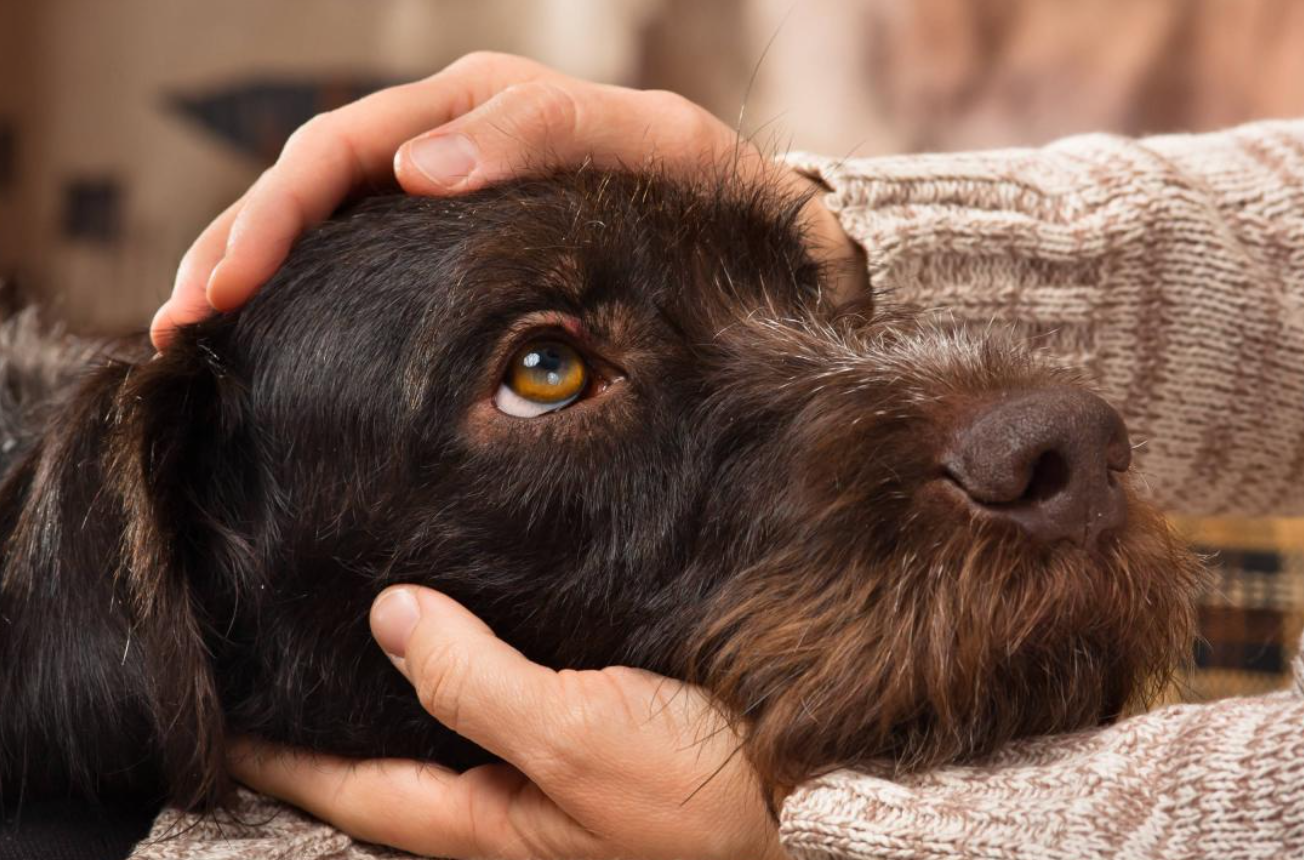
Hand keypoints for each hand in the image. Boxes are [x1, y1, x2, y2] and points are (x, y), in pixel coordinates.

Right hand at [154, 52, 865, 349]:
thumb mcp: (648, 143)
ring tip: (192, 336)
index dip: (275, 215)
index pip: (342, 148)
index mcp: (476, 106)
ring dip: (248, 271)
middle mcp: (445, 142)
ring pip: (321, 222)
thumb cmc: (704, 187)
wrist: (751, 228)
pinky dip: (303, 293)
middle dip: (235, 248)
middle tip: (181, 327)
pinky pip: (360, 258)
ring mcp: (444, 193)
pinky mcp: (452, 247)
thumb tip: (419, 167)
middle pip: (307, 183)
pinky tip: (267, 336)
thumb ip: (542, 134)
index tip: (226, 288)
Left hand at [229, 586, 786, 859]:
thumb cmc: (696, 796)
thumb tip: (391, 617)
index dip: (275, 749)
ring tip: (354, 619)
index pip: (344, 783)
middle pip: (385, 754)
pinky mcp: (587, 740)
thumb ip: (477, 683)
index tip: (217, 704)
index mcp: (480, 820)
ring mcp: (543, 774)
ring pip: (442, 722)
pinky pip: (501, 698)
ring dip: (396, 677)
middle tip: (273, 644)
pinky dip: (467, 659)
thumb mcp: (577, 740)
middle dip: (327, 708)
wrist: (805, 790)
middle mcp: (500, 802)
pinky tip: (470, 614)